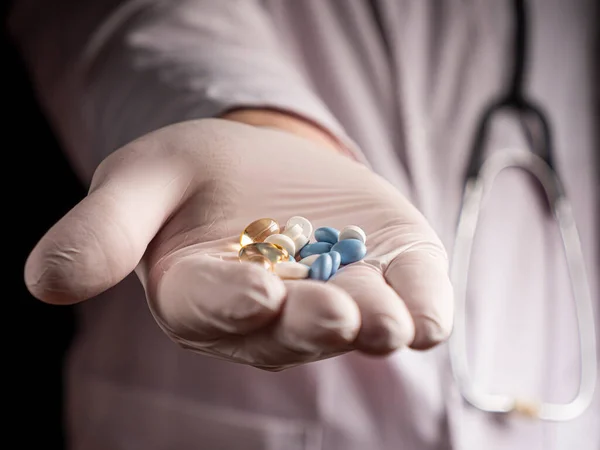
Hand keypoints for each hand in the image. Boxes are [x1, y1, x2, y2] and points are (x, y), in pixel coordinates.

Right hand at [24, 118, 452, 369]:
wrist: (267, 164)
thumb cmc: (198, 174)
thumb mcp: (144, 179)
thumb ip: (103, 230)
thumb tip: (45, 283)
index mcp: (204, 296)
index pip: (211, 311)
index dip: (229, 305)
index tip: (251, 293)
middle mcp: (271, 315)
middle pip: (288, 332)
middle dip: (310, 325)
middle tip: (329, 314)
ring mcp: (334, 301)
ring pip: (354, 328)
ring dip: (370, 326)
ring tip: (384, 317)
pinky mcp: (387, 279)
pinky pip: (410, 309)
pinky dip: (422, 311)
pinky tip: (424, 311)